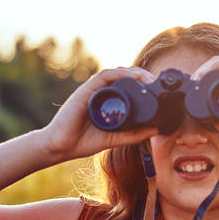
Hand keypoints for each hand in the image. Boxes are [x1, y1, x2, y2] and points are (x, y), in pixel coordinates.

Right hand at [40, 66, 159, 160]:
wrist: (60, 147)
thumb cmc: (82, 142)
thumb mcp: (115, 139)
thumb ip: (133, 135)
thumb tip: (155, 130)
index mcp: (107, 100)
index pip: (128, 85)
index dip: (144, 83)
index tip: (158, 89)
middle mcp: (101, 92)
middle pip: (124, 76)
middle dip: (143, 76)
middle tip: (157, 83)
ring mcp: (93, 90)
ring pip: (117, 72)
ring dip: (135, 72)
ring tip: (149, 80)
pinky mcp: (86, 90)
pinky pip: (104, 76)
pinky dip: (120, 74)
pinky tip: (132, 77)